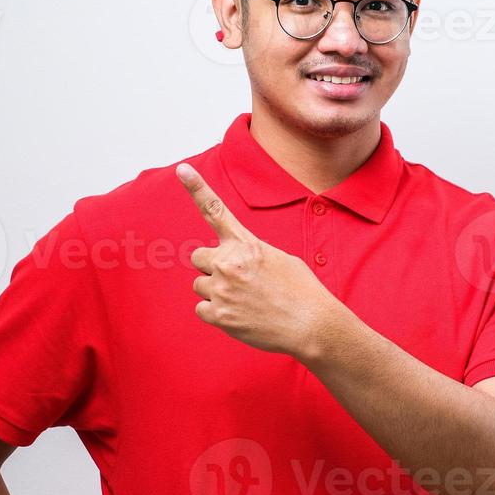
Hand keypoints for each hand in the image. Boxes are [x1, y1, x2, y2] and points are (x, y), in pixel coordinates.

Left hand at [176, 162, 338, 357]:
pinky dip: (217, 313)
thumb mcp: (279, 259)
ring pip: (200, 285)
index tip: (182, 169)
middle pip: (198, 257)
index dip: (196, 188)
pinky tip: (240, 315)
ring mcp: (221, 289)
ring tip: (244, 300)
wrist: (311, 325)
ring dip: (216, 291)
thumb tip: (233, 261)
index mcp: (245, 245)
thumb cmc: (301, 291)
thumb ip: (250, 253)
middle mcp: (229, 263)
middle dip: (211, 266)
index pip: (215, 211)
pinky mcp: (218, 315)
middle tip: (235, 279)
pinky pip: (202, 309)